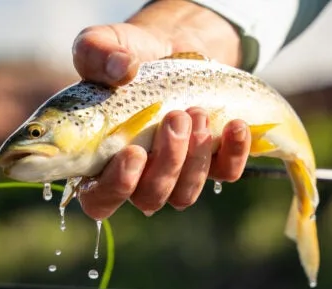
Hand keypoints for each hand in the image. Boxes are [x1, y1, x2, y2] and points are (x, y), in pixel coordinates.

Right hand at [70, 4, 251, 219]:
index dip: (117, 188)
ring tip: (198, 113)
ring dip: (195, 159)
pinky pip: (225, 173)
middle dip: (168, 162)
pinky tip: (234, 125)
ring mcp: (174, 175)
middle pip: (149, 198)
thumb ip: (96, 53)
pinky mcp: (209, 163)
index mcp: (98, 161)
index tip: (134, 152)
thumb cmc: (125, 55)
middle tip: (177, 118)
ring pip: (184, 195)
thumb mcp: (99, 44)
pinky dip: (233, 152)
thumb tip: (122, 68)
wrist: (166, 48)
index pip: (99, 200)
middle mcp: (135, 178)